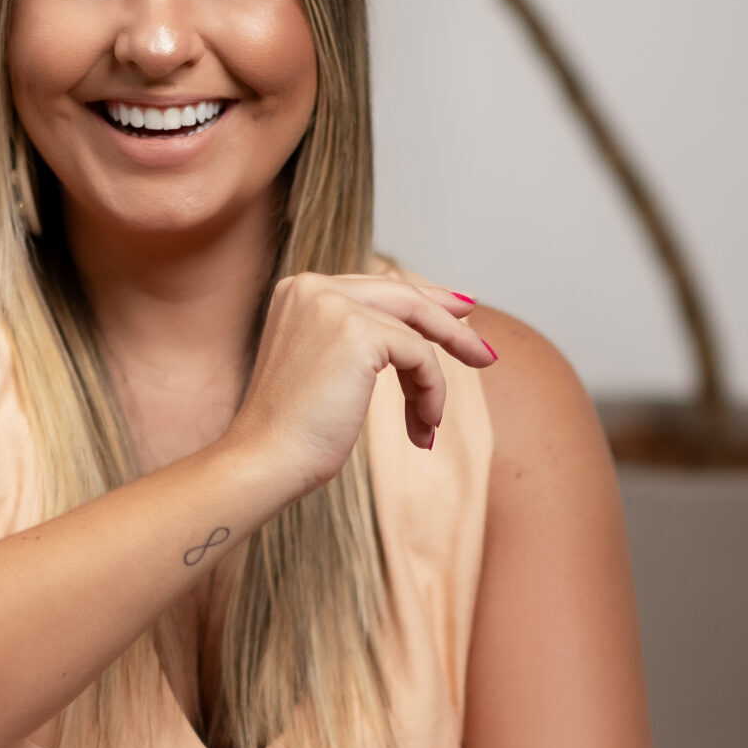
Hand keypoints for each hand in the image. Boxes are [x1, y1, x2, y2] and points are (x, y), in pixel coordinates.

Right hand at [225, 271, 495, 503]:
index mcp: (300, 291)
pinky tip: (423, 427)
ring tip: (430, 421)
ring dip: (433, 380)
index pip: (377, 287)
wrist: (264, 461)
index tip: (459, 318)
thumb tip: (411, 340)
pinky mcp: (356, 330)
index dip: (423, 302)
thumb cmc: (290, 433)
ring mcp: (333, 304)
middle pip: (404, 296)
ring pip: (417, 329)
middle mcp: (313, 287)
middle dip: (450, 325)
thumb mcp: (323, 371)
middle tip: (484, 354)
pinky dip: (430, 393)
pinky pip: (420, 355)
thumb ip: (356, 342)